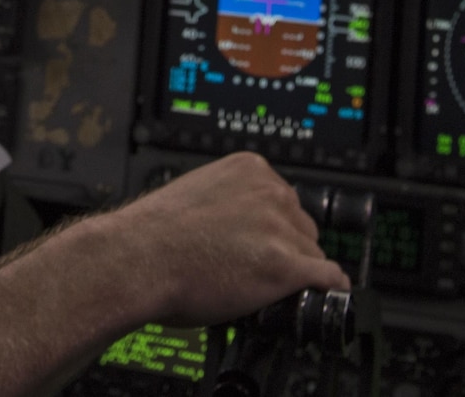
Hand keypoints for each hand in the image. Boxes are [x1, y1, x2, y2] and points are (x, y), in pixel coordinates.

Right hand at [87, 152, 350, 325]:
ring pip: (312, 255)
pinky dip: (328, 289)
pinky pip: (328, 278)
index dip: (274, 227)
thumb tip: (237, 223)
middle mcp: (270, 192)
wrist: (136, 259)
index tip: (264, 241)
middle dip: (285, 247)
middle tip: (256, 267)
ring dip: (295, 272)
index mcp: (249, 168)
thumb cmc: (151, 233)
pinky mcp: (285, 265)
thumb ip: (227, 200)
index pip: (284, 199)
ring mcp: (280, 228)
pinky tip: (326, 296)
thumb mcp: (195, 193)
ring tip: (262, 286)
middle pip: (302, 226)